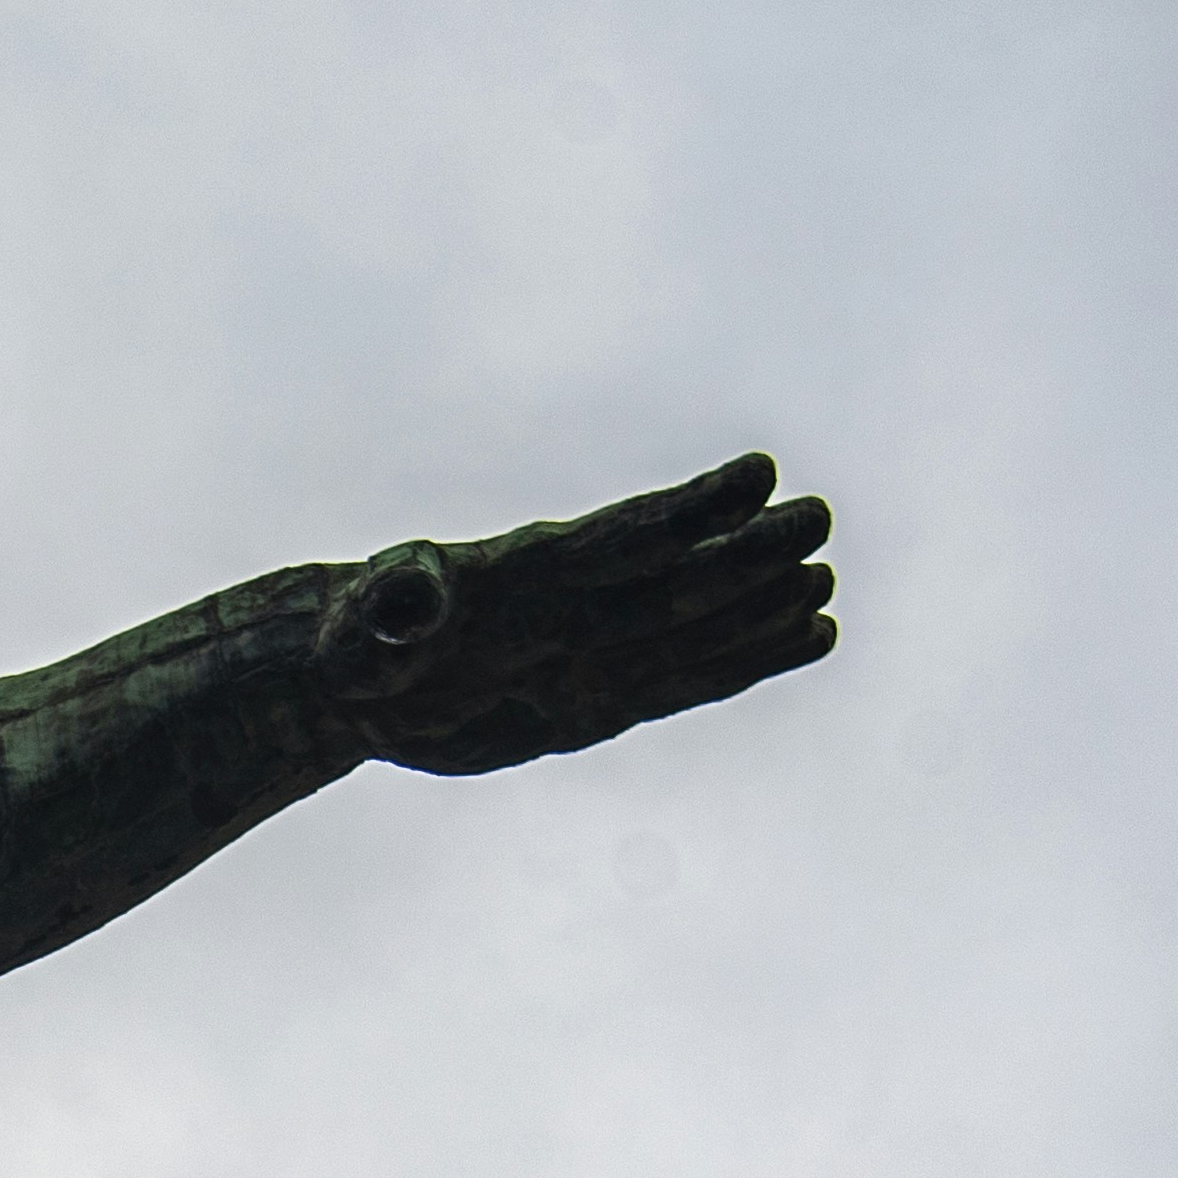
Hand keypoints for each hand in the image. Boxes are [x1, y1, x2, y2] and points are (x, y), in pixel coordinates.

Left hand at [327, 453, 834, 774]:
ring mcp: (589, 654)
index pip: (618, 539)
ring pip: (687, 630)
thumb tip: (410, 599)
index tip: (756, 475)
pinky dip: (746, 664)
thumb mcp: (362, 630)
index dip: (686, 512)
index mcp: (524, 578)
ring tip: (823, 585)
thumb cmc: (354, 641)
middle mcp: (571, 610)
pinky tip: (807, 637)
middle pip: (668, 579)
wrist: (356, 679)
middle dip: (741, 554)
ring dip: (755, 610)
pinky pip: (683, 682)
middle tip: (817, 519)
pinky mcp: (596, 702)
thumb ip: (398, 612)